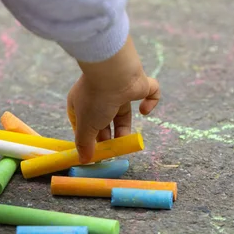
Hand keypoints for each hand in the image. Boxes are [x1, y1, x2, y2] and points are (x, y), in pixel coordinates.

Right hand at [67, 36, 159, 162]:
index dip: (89, 137)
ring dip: (124, 128)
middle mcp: (100, 96)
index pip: (84, 122)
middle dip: (108, 137)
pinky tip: (145, 110)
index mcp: (82, 102)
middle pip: (104, 121)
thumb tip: (84, 160)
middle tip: (112, 152)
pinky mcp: (138, 85)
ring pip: (123, 113)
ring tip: (126, 142)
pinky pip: (149, 94)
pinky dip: (150, 102)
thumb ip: (85, 143)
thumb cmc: (96, 99)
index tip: (94, 151)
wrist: (115, 73)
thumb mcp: (86, 126)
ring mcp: (120, 90)